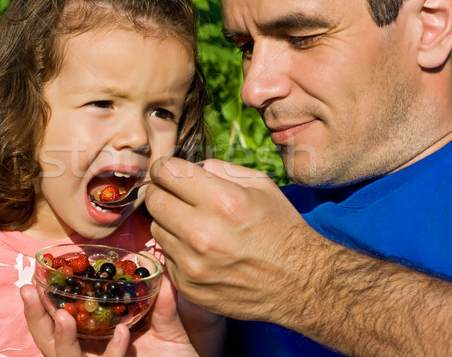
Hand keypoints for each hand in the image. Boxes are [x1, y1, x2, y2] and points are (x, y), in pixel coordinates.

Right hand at [20, 271, 198, 356]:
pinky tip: (122, 333)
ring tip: (64, 315)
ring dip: (63, 337)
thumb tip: (160, 269)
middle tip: (30, 290)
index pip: (59, 321)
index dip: (42, 304)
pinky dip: (113, 351)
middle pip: (51, 340)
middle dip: (36, 317)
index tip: (32, 280)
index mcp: (94, 340)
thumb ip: (162, 303)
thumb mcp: (167, 328)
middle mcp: (91, 355)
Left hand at [145, 157, 320, 325]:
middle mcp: (201, 233)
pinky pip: (166, 254)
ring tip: (195, 224)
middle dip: (162, 191)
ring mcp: (191, 264)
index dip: (165, 167)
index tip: (169, 171)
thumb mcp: (259, 184)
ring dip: (169, 221)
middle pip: (153, 199)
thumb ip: (218, 167)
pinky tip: (201, 249)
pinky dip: (178, 247)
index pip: (165, 172)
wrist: (298, 282)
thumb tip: (186, 166)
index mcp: (222, 201)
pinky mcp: (187, 285)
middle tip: (177, 194)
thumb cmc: (280, 227)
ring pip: (156, 227)